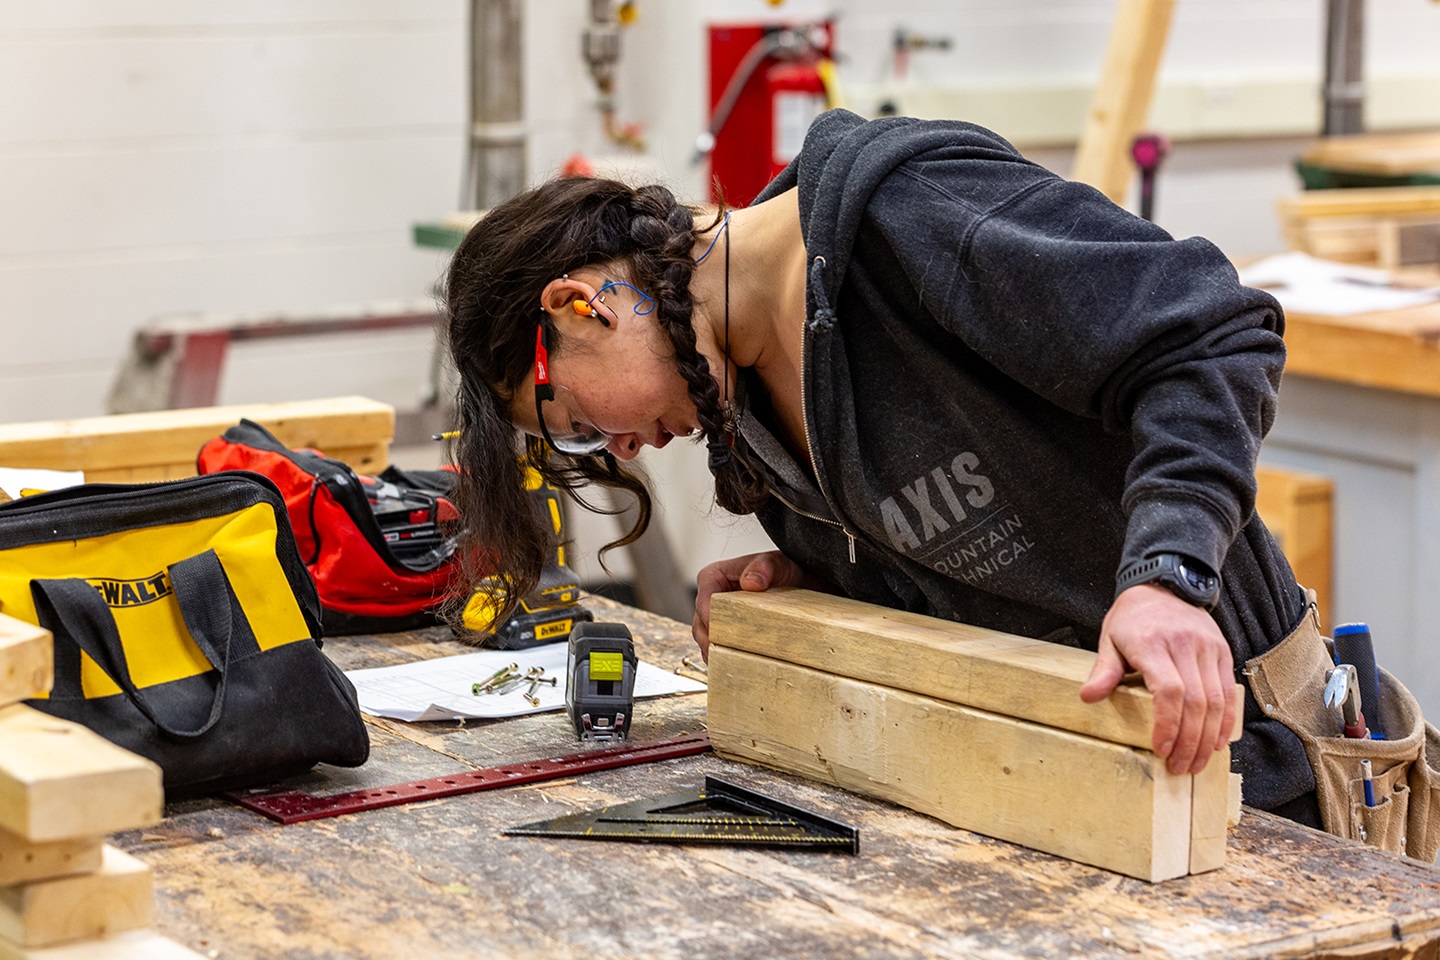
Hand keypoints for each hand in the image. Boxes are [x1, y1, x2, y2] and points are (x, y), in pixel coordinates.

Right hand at [692, 551, 816, 658]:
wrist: (799, 584)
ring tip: (735, 666)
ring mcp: (716, 617)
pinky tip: (740, 666)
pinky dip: (726, 658)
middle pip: (701, 625)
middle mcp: (711, 597)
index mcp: (714, 577)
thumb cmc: (784, 570)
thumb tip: (750, 582)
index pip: (703, 601)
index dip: (709, 620)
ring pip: (707, 640)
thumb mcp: (779, 564)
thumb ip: (765, 567)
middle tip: (728, 658)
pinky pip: (719, 648)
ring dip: (718, 654)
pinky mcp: (725, 632)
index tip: (721, 636)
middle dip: (712, 643)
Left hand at [1080, 584, 1236, 774]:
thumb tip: (1088, 698)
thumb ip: (1104, 670)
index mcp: (1153, 644)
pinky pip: (1228, 692)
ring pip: (1216, 701)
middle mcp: (1185, 646)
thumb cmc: (1132, 618)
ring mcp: (1208, 648)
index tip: (1161, 749)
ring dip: (1208, 738)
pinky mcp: (1223, 652)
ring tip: (1196, 762)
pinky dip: (1225, 720)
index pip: (1169, 691)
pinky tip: (1216, 741)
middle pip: (1196, 703)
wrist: (1164, 585)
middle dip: (1190, 741)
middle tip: (1180, 767)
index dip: (1168, 724)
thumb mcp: (1110, 639)